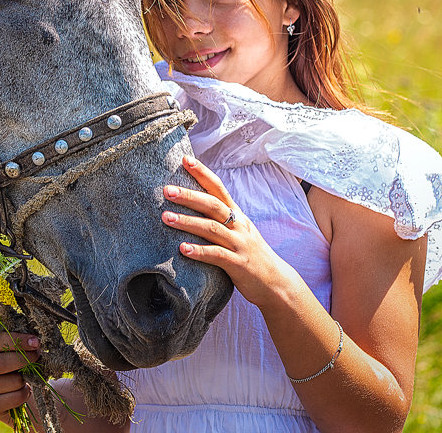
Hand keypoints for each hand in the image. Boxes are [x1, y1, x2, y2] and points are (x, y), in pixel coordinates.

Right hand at [0, 331, 39, 423]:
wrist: (7, 389)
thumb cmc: (10, 360)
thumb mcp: (8, 346)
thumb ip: (15, 341)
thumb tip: (34, 341)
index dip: (18, 340)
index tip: (35, 342)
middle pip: (2, 363)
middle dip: (25, 359)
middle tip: (37, 355)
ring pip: (12, 381)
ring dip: (26, 378)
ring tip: (27, 375)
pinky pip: (14, 398)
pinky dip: (25, 393)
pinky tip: (24, 389)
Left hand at [161, 155, 299, 310]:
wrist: (276, 282)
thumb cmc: (250, 254)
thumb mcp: (238, 231)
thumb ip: (219, 218)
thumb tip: (192, 202)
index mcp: (236, 214)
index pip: (218, 188)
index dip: (202, 173)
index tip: (185, 159)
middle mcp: (239, 225)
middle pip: (212, 205)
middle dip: (189, 196)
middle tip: (166, 190)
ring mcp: (239, 244)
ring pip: (212, 228)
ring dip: (187, 222)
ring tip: (165, 217)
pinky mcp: (239, 264)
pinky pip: (217, 255)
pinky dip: (199, 251)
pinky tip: (182, 249)